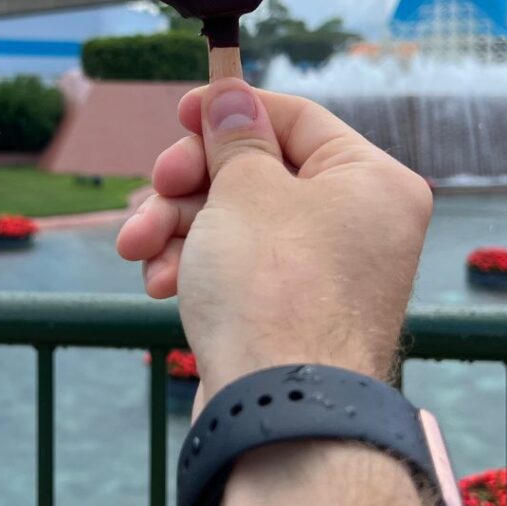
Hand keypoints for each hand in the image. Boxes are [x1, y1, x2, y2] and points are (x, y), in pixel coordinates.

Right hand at [116, 79, 432, 396]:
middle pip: (256, 171)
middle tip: (153, 188)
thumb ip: (234, 136)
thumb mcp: (244, 190)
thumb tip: (229, 93)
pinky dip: (193, 266)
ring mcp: (323, 271)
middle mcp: (356, 223)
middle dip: (188, 182)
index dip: (230, 109)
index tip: (180, 112)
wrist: (278, 413)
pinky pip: (237, 265)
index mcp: (370, 181)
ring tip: (137, 248)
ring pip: (235, 220)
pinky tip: (158, 283)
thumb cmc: (272, 287)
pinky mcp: (289, 310)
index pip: (294, 118)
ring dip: (176, 227)